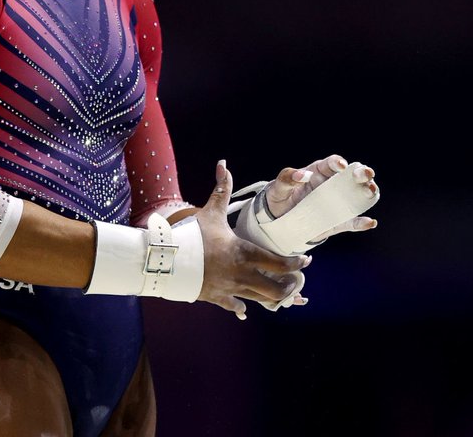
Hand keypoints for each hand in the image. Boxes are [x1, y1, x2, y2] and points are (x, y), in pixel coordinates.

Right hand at [196, 160, 310, 319]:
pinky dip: (239, 308)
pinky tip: (243, 309)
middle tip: (292, 281)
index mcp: (244, 253)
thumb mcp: (210, 212)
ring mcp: (230, 288)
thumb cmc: (191, 235)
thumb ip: (221, 190)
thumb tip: (223, 164)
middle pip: (275, 289)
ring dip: (270, 297)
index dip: (297, 264)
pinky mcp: (216, 297)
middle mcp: (242, 274)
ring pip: (259, 299)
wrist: (167, 259)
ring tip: (276, 291)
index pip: (280, 263)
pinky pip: (234, 306)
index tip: (305, 261)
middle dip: (288, 286)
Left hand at [266, 154, 378, 242]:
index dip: (338, 162)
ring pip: (359, 195)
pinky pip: (352, 222)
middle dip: (362, 172)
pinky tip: (370, 222)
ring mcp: (338, 203)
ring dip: (368, 192)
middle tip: (364, 175)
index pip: (332, 163)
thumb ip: (287, 178)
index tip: (341, 166)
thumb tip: (302, 174)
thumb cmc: (280, 197)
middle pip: (353, 175)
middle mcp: (333, 185)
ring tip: (370, 192)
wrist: (278, 220)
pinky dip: (362, 223)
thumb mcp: (278, 187)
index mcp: (319, 172)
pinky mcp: (338, 222)